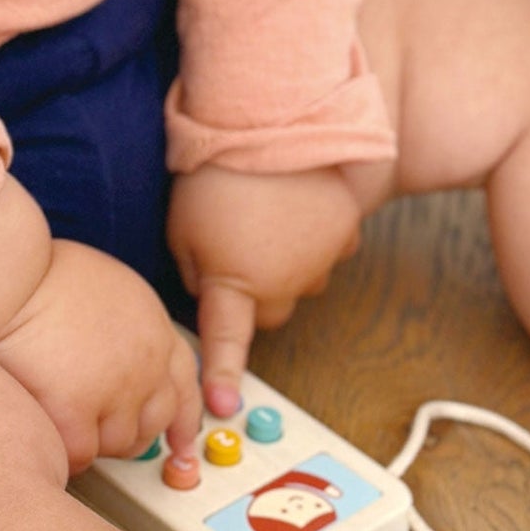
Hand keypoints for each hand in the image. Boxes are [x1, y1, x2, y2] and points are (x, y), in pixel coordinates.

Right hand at [0, 239, 203, 475]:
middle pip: (155, 420)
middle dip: (129, 430)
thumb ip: (125, 325)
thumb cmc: (39, 274)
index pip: (184, 382)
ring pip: (118, 443)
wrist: (8, 276)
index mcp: (153, 327)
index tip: (180, 440)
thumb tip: (116, 355)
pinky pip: (80, 454)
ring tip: (58, 414)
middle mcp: (146, 361)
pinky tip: (45, 428)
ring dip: (93, 439)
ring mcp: (117, 389)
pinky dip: (64, 450)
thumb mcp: (108, 287)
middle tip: (96, 425)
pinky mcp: (76, 411)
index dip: (183, 416)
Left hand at [166, 162, 361, 414]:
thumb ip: (198, 272)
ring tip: (264, 215)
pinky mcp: (347, 232)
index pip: (227, 343)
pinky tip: (295, 205)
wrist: (271, 123)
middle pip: (270, 312)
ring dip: (285, 264)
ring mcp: (322, 260)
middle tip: (234, 251)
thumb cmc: (216, 176)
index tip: (221, 408)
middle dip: (254, 293)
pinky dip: (313, 238)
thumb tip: (212, 292)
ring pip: (302, 281)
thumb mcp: (182, 229)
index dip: (221, 377)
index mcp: (238, 285)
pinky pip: (330, 251)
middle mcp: (286, 283)